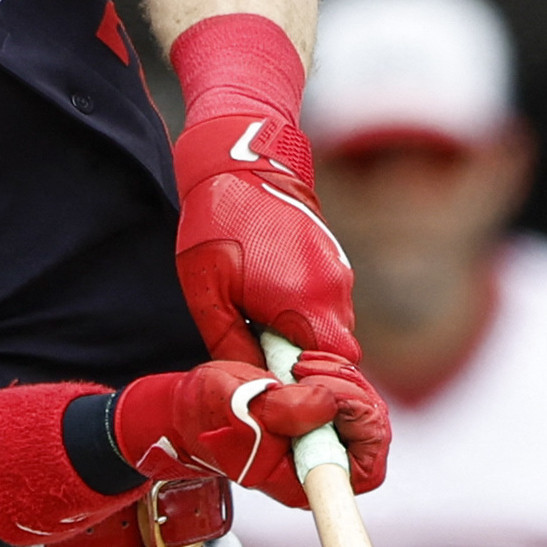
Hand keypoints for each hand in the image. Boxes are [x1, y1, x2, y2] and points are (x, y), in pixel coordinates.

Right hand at [112, 354, 390, 511]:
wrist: (194, 405)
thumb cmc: (209, 413)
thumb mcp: (237, 407)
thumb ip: (282, 410)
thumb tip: (326, 405)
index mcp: (302, 479)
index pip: (364, 469)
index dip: (366, 431)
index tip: (338, 400)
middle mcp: (320, 465)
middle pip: (373, 432)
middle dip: (350, 392)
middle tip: (311, 372)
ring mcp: (325, 442)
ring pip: (365, 409)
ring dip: (341, 378)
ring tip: (302, 366)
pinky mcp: (324, 418)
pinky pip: (351, 394)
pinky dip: (335, 372)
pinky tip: (306, 365)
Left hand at [170, 101, 361, 373]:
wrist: (241, 158)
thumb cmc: (217, 223)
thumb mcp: (207, 293)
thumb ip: (232, 346)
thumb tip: (254, 388)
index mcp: (305, 305)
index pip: (330, 371)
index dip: (309, 386)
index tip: (280, 387)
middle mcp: (334, 291)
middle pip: (335, 353)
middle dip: (304, 361)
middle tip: (263, 352)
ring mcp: (339, 273)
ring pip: (333, 328)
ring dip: (304, 333)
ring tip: (261, 315)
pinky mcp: (335, 260)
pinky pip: (329, 302)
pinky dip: (307, 310)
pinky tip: (272, 290)